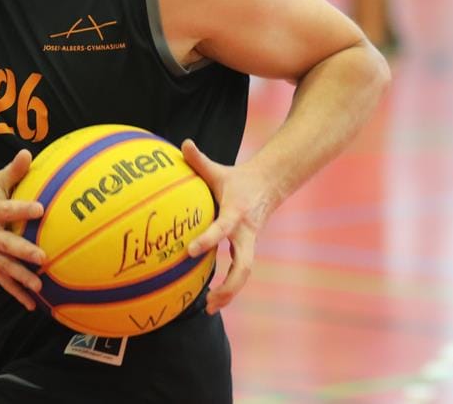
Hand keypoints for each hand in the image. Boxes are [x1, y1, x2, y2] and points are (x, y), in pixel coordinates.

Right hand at [0, 150, 46, 310]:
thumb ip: (13, 171)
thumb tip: (27, 152)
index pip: (7, 210)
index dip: (22, 209)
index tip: (40, 209)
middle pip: (6, 244)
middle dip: (24, 252)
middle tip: (43, 257)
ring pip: (5, 268)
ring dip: (22, 278)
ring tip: (39, 287)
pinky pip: (3, 282)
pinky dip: (17, 293)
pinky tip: (32, 304)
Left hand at [182, 139, 273, 313]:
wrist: (269, 185)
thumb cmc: (236, 179)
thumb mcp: (218, 170)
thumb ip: (199, 160)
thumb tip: (183, 144)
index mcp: (236, 213)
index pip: (222, 229)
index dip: (208, 240)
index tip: (189, 252)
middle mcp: (246, 232)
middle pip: (244, 266)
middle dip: (229, 285)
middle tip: (209, 300)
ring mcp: (249, 243)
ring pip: (244, 274)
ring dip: (230, 293)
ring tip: (209, 308)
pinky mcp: (247, 249)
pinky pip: (240, 272)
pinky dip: (229, 287)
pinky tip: (213, 300)